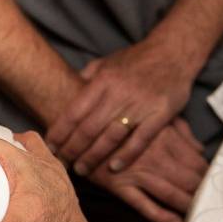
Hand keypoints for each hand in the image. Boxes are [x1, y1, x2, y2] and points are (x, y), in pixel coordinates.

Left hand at [46, 36, 194, 175]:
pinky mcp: (161, 113)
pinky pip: (141, 139)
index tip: (50, 146)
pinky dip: (127, 155)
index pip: (74, 111)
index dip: (60, 131)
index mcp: (103, 80)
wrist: (173, 51)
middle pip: (89, 128)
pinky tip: (114, 168)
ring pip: (111, 136)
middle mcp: (119, 92)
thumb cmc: (136, 59)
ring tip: (82, 170)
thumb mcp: (107, 62)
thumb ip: (87, 76)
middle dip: (72, 148)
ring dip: (94, 156)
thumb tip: (67, 88)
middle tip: (62, 163)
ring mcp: (141, 104)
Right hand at [87, 118, 207, 221]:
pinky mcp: (120, 185)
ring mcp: (137, 172)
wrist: (77, 124)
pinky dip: (161, 216)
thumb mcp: (151, 116)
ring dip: (187, 205)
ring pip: (171, 193)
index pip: (196, 161)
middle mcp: (154, 156)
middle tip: (214, 203)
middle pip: (189, 179)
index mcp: (164, 137)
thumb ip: (179, 130)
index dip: (209, 175)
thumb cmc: (116, 118)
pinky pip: (144, 205)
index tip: (216, 184)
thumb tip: (199, 147)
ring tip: (200, 215)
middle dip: (203, 193)